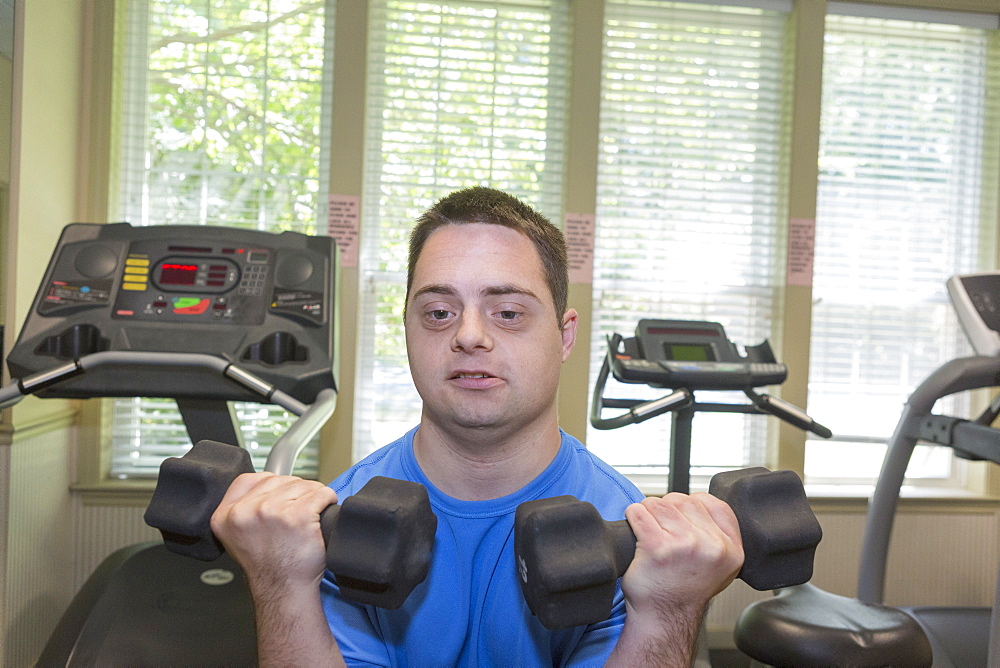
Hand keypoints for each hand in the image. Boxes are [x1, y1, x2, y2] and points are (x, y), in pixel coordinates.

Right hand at [210, 472, 338, 593]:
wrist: (284, 589)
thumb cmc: (268, 565)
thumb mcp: (238, 535)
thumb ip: (242, 508)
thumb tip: (266, 485)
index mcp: (225, 515)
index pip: (249, 479)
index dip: (270, 485)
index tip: (280, 497)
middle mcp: (245, 511)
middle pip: (279, 480)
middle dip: (294, 492)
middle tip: (297, 513)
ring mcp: (271, 511)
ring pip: (302, 485)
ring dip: (313, 496)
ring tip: (310, 515)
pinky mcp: (298, 515)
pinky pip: (321, 493)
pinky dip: (327, 500)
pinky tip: (323, 512)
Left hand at [621, 492, 743, 621]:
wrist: (664, 617)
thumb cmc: (684, 591)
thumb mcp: (720, 565)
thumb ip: (718, 533)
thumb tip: (698, 502)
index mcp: (732, 549)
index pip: (712, 503)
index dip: (692, 506)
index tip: (682, 521)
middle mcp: (712, 546)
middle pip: (682, 499)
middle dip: (667, 510)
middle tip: (663, 532)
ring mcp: (685, 544)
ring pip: (659, 503)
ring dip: (648, 513)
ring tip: (650, 532)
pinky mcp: (657, 546)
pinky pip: (639, 512)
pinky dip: (633, 517)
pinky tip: (637, 532)